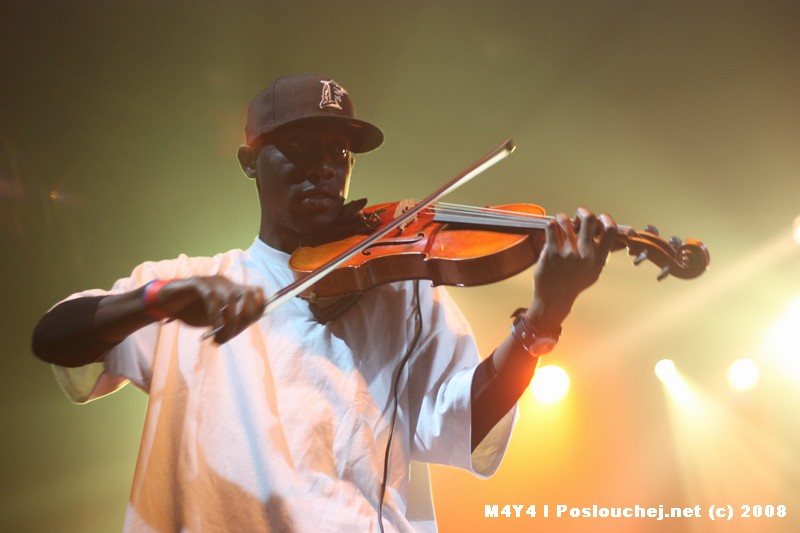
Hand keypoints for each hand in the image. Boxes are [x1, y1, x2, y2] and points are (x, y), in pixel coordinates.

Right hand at [154, 276, 265, 343]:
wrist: (166, 303)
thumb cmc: (191, 311)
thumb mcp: (214, 319)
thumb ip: (228, 323)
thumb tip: (235, 332)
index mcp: (233, 289)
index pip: (258, 294)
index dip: (257, 311)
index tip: (244, 327)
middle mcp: (226, 282)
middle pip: (250, 294)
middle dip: (245, 316)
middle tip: (232, 332)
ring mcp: (211, 281)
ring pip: (231, 297)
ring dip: (230, 319)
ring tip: (220, 334)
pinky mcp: (196, 282)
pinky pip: (211, 296)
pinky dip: (215, 312)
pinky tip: (214, 325)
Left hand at [529, 208, 616, 330]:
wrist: (554, 300)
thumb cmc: (574, 284)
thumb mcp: (594, 272)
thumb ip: (600, 254)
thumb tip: (602, 233)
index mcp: (598, 259)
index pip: (610, 230)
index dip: (606, 218)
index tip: (599, 218)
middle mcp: (585, 254)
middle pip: (589, 219)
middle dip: (583, 212)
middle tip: (577, 216)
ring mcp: (567, 253)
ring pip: (566, 220)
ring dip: (562, 217)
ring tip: (560, 222)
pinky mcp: (551, 252)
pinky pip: (551, 227)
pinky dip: (551, 224)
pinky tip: (552, 230)